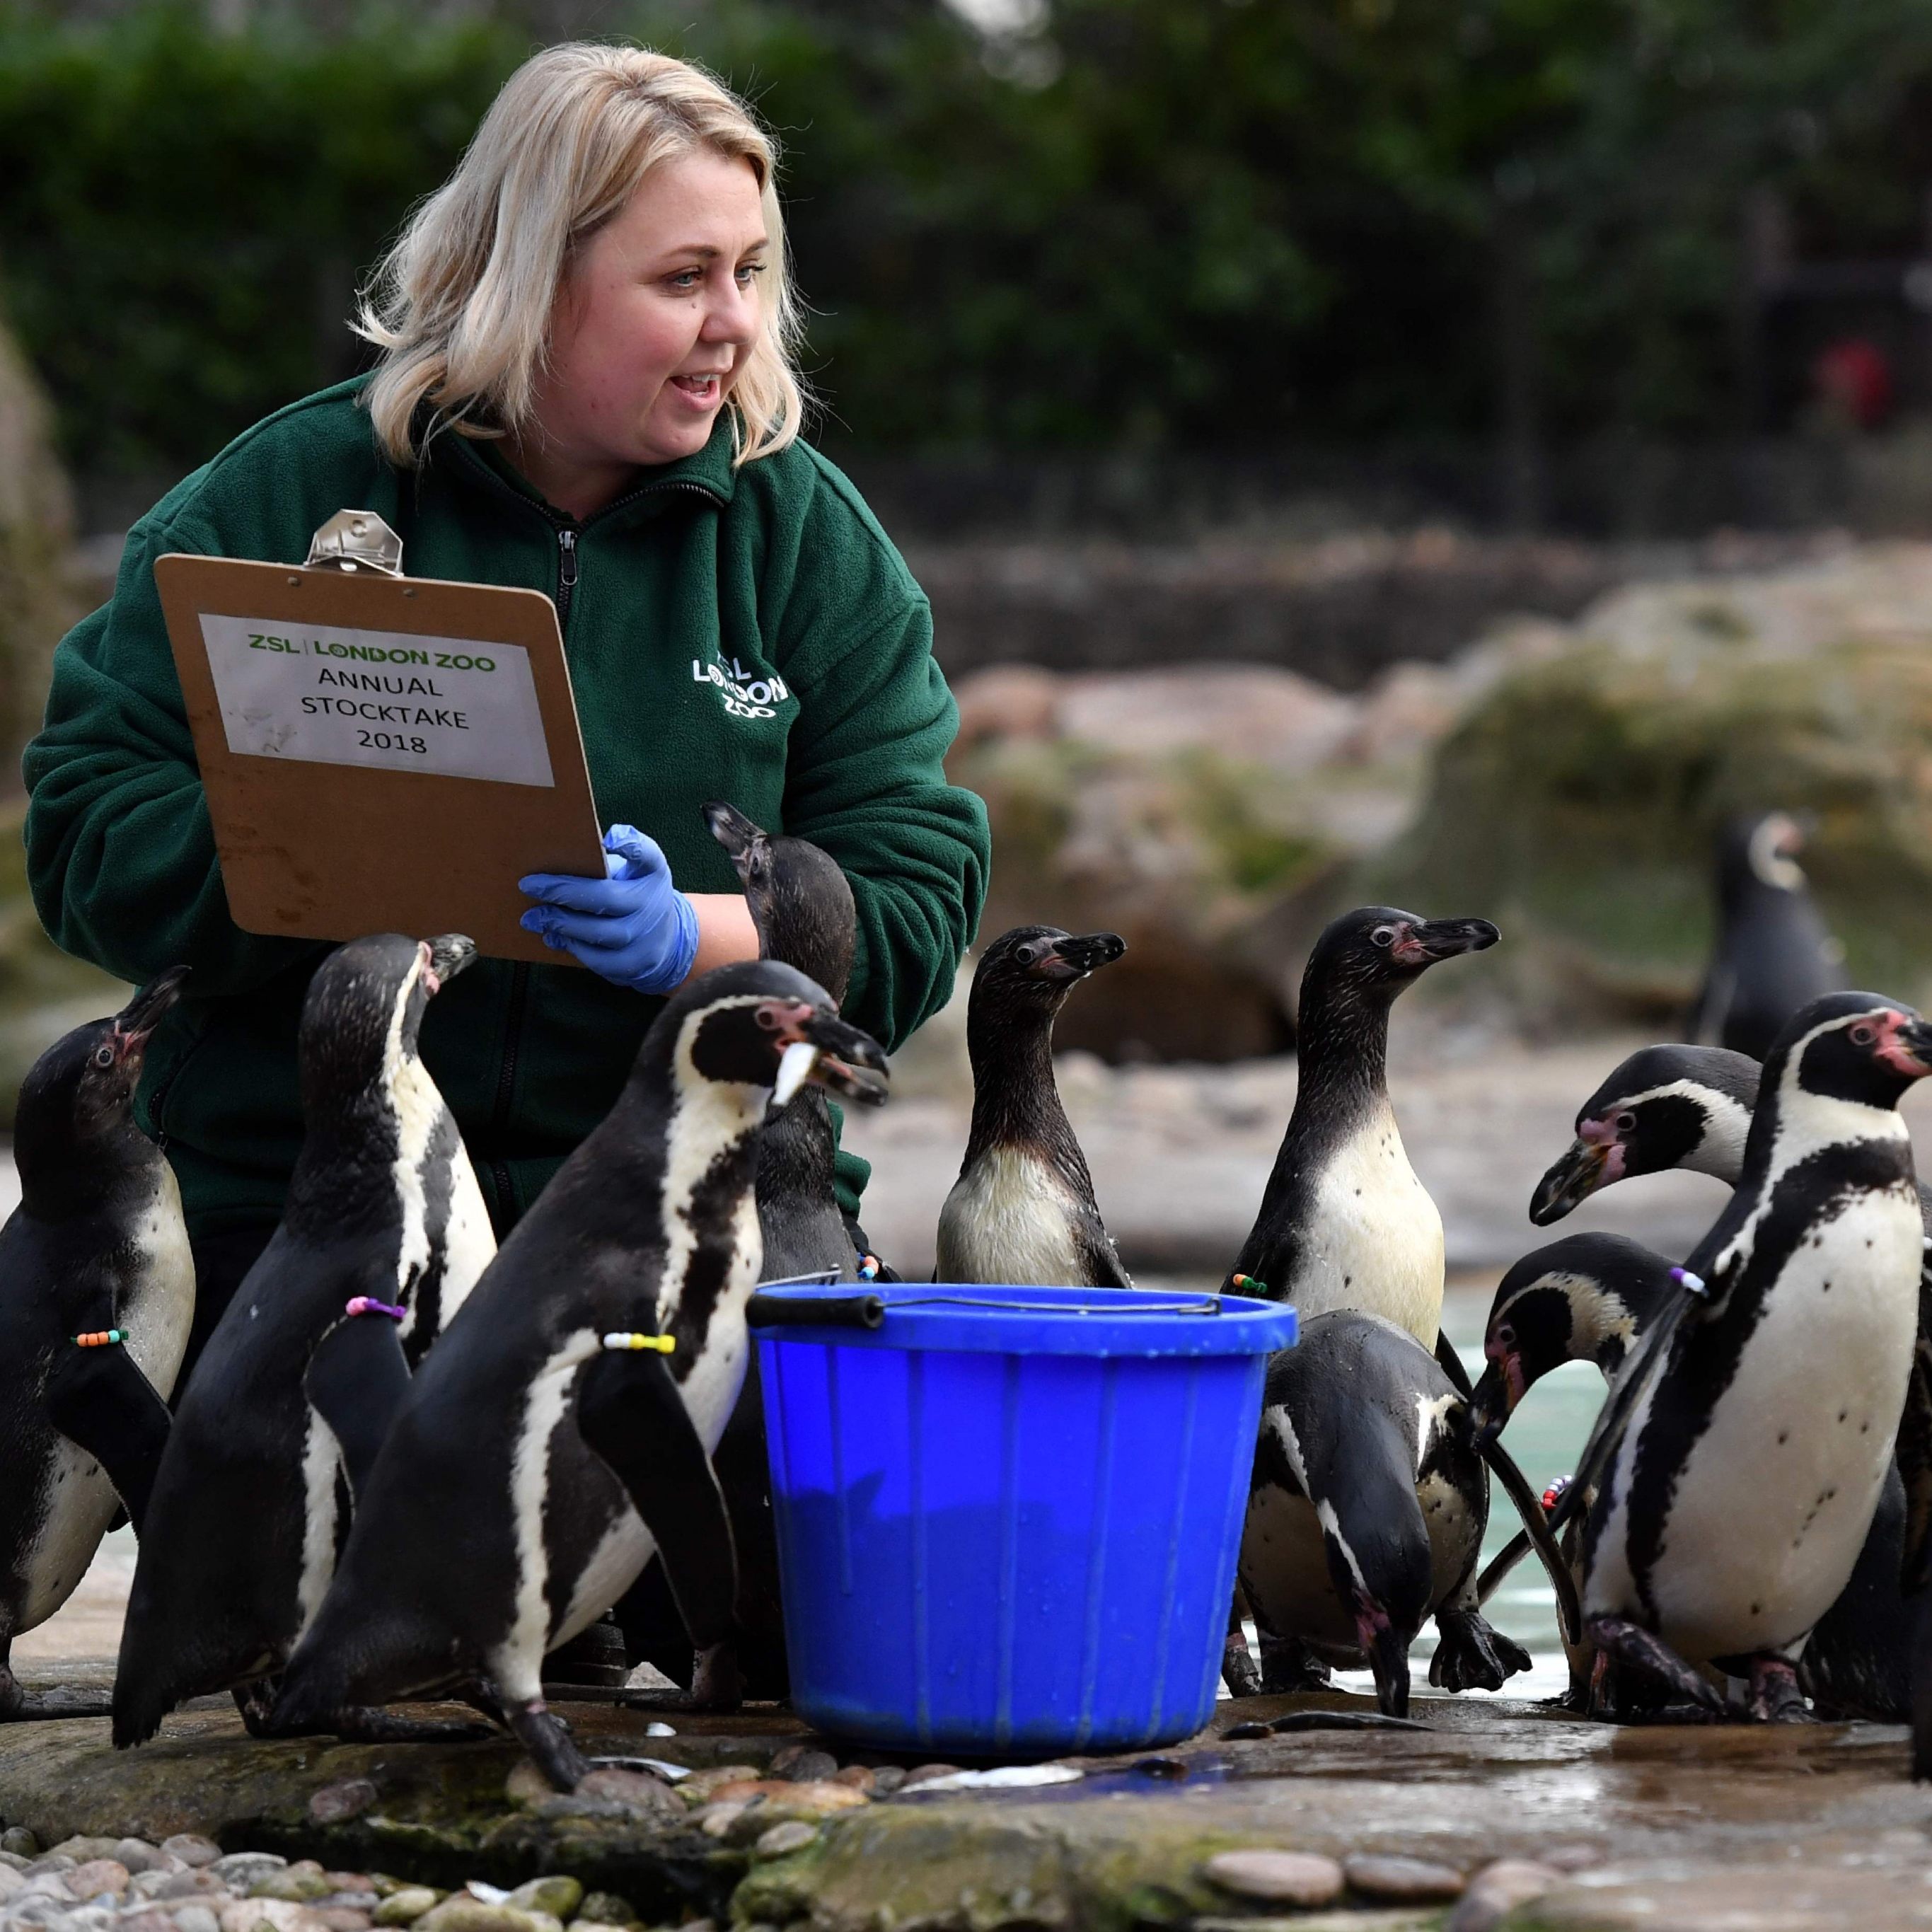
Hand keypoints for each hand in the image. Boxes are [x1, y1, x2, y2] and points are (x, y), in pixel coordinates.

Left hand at [519, 825, 699, 994]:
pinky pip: (599, 960)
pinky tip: (555, 937)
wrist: (663, 939)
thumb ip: (603, 863)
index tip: (609, 838)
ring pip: (599, 933)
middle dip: (563, 892)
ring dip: (562, 924)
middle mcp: (654, 903)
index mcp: (652, 873)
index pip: (647, 855)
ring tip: (533, 918)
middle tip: (529, 885)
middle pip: (607, 898)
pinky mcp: (637, 964)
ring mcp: (648, 937)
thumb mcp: (630, 872)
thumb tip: (554, 860)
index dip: (631, 845)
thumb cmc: (633, 895)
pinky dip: (574, 947)